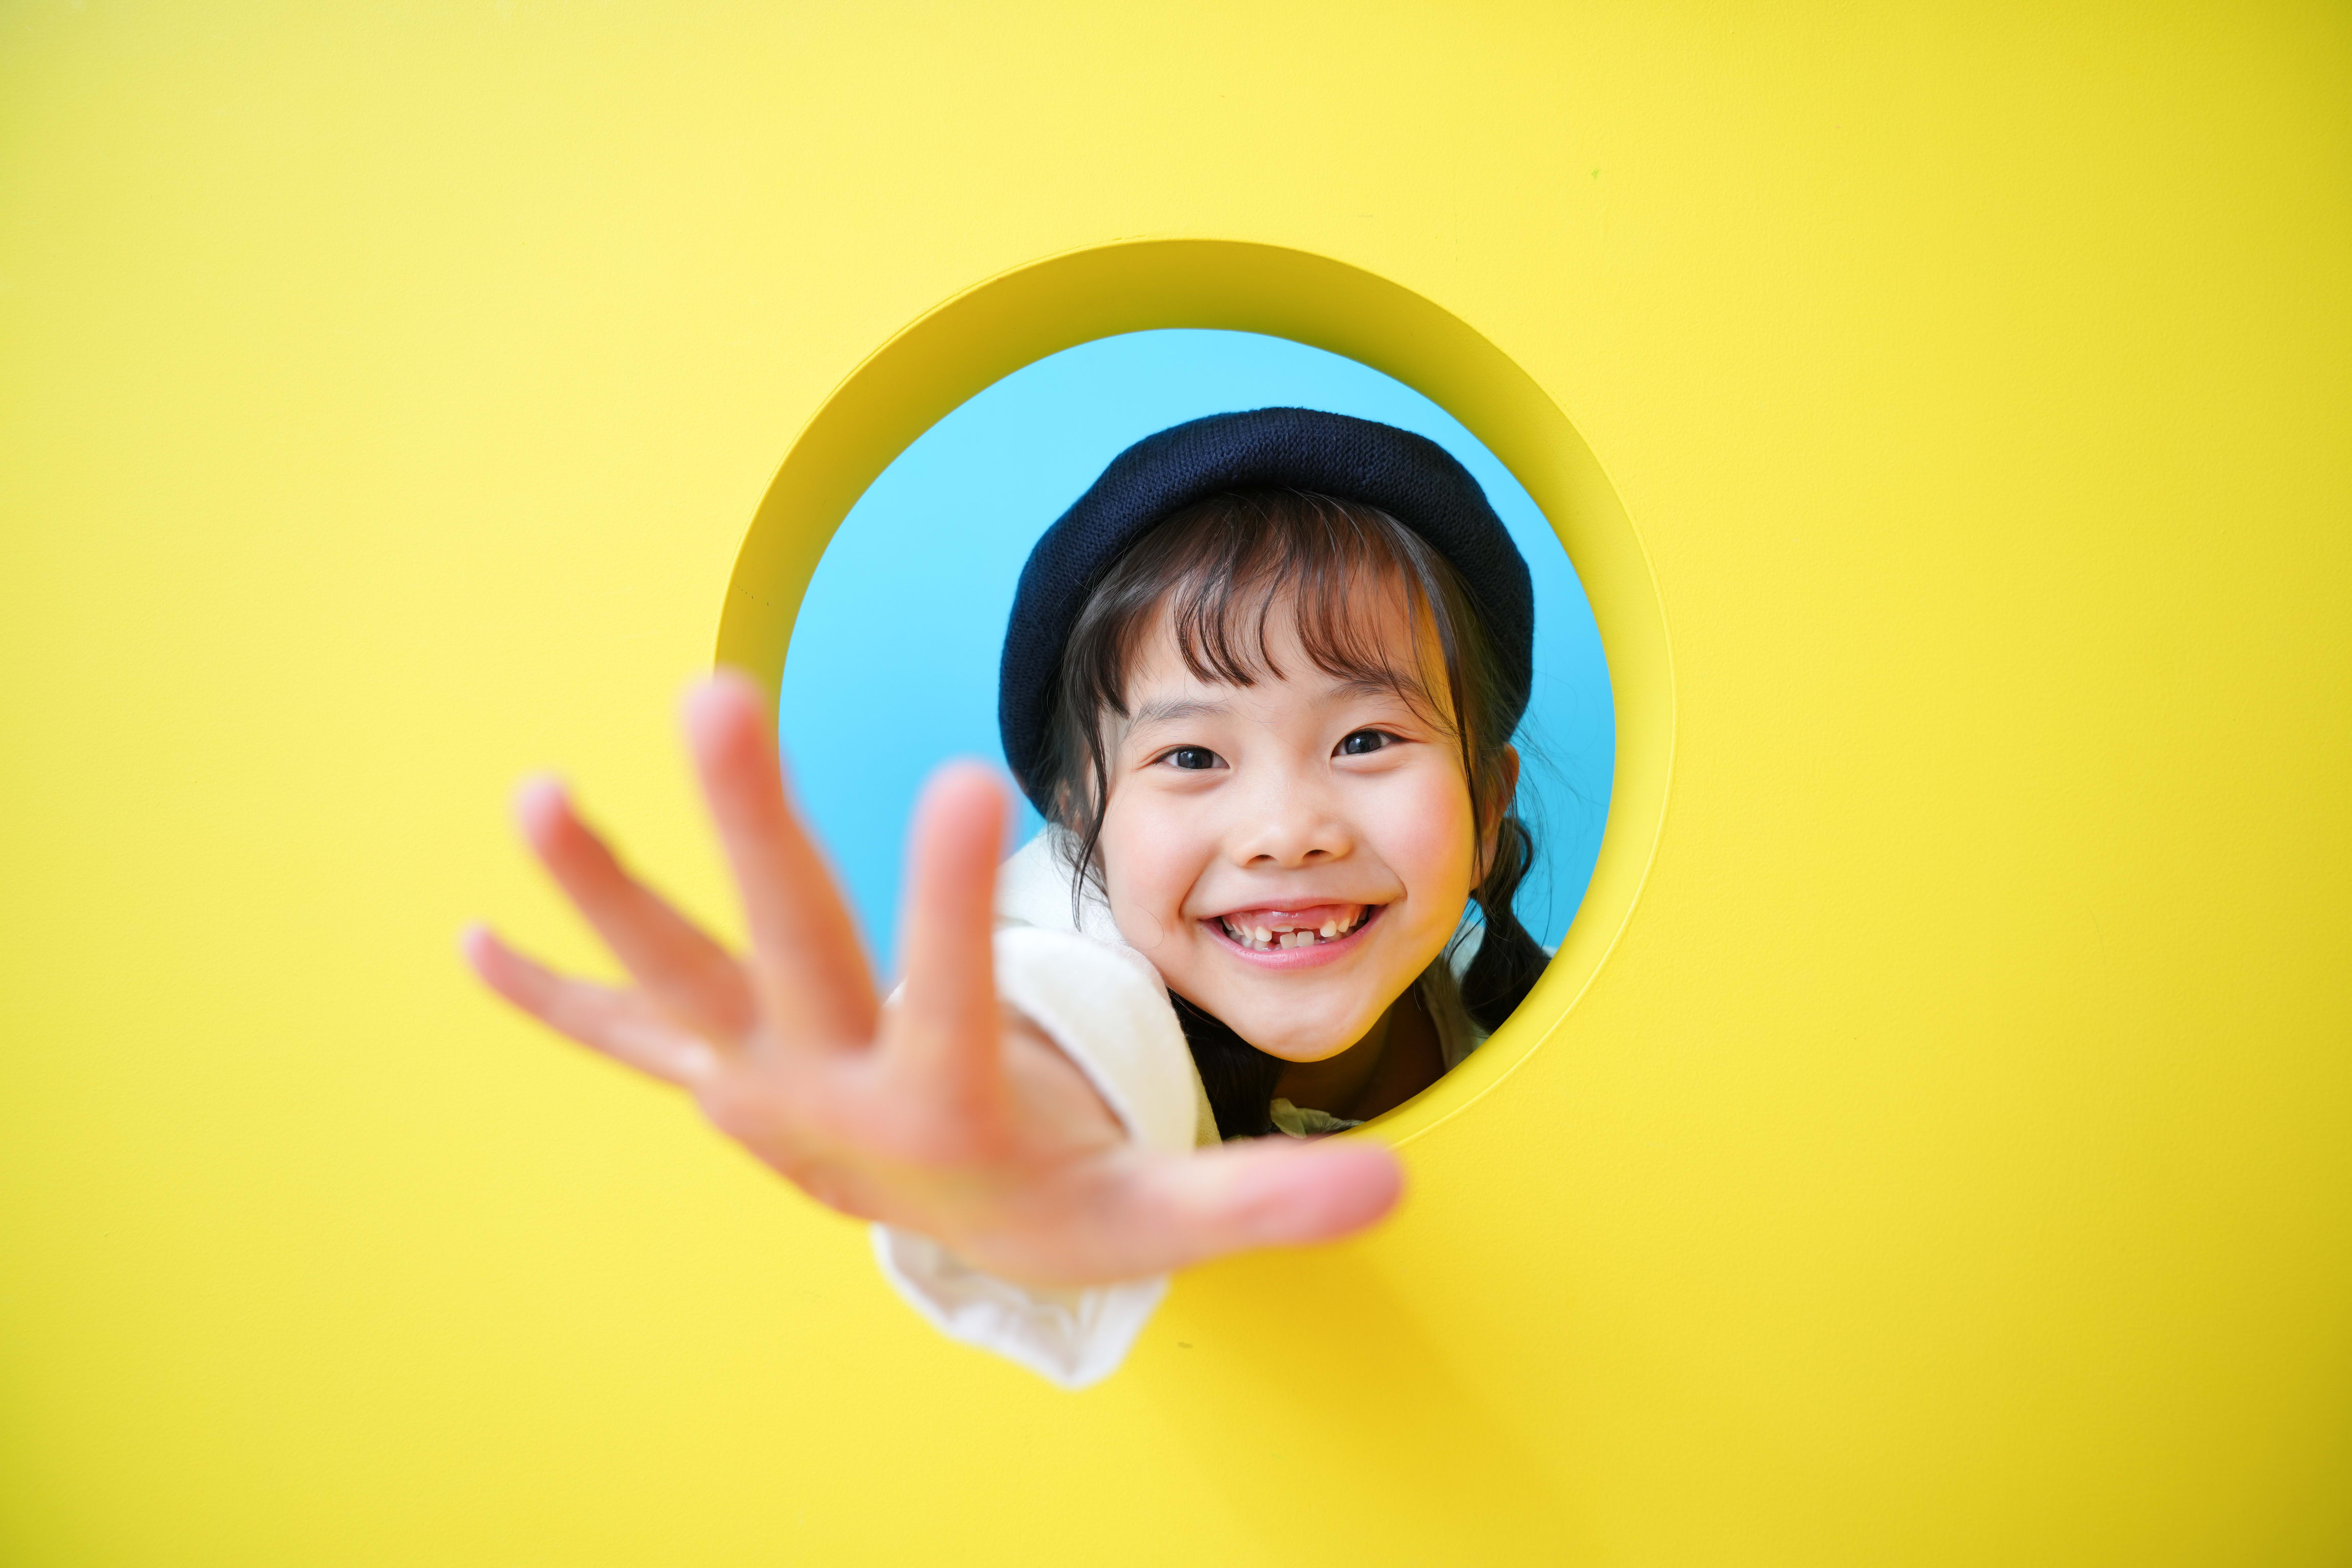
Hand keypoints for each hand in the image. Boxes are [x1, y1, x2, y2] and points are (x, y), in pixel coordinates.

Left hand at [463, 671, 1401, 1287]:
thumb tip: (1394, 1178)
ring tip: (532, 799)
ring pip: (675, 978)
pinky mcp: (722, 1079)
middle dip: (750, 824)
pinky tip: (469, 943)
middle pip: (786, 946)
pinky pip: (621, 1035)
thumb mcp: (1159, 1216)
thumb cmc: (1059, 1208)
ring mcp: (757, 1085)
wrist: (957, 1248)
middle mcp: (828, 1093)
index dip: (957, 895)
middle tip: (716, 693)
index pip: (954, 987)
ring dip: (602, 892)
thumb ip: (1266, 1201)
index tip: (973, 775)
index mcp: (942, 1111)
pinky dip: (550, 994)